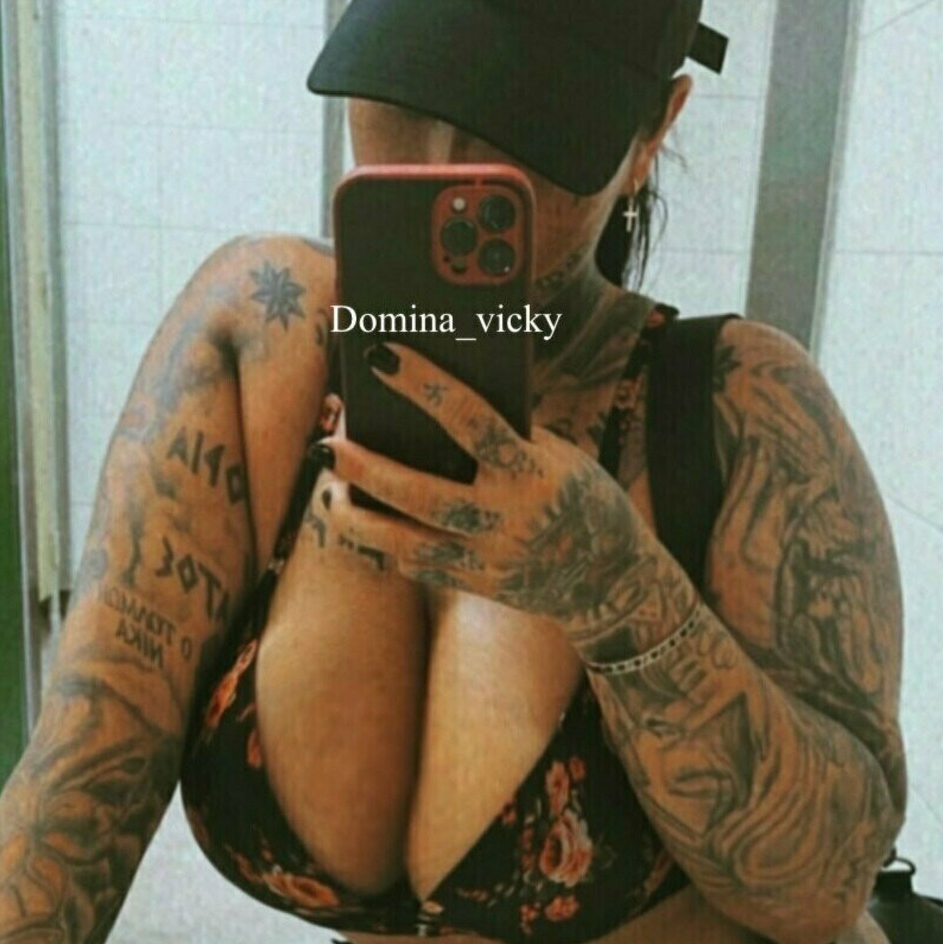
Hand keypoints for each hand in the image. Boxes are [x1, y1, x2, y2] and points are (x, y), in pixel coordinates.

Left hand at [311, 342, 653, 633]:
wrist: (612, 577)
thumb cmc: (581, 496)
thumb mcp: (557, 456)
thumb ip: (504, 438)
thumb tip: (431, 408)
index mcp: (533, 471)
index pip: (470, 420)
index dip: (423, 385)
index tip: (381, 357)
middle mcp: (509, 519)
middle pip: (419, 495)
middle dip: (366, 469)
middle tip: (331, 444)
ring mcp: (491, 559)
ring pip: (405, 544)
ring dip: (358, 519)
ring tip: (330, 494)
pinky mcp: (479, 586)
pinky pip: (420, 566)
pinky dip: (389, 544)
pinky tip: (369, 523)